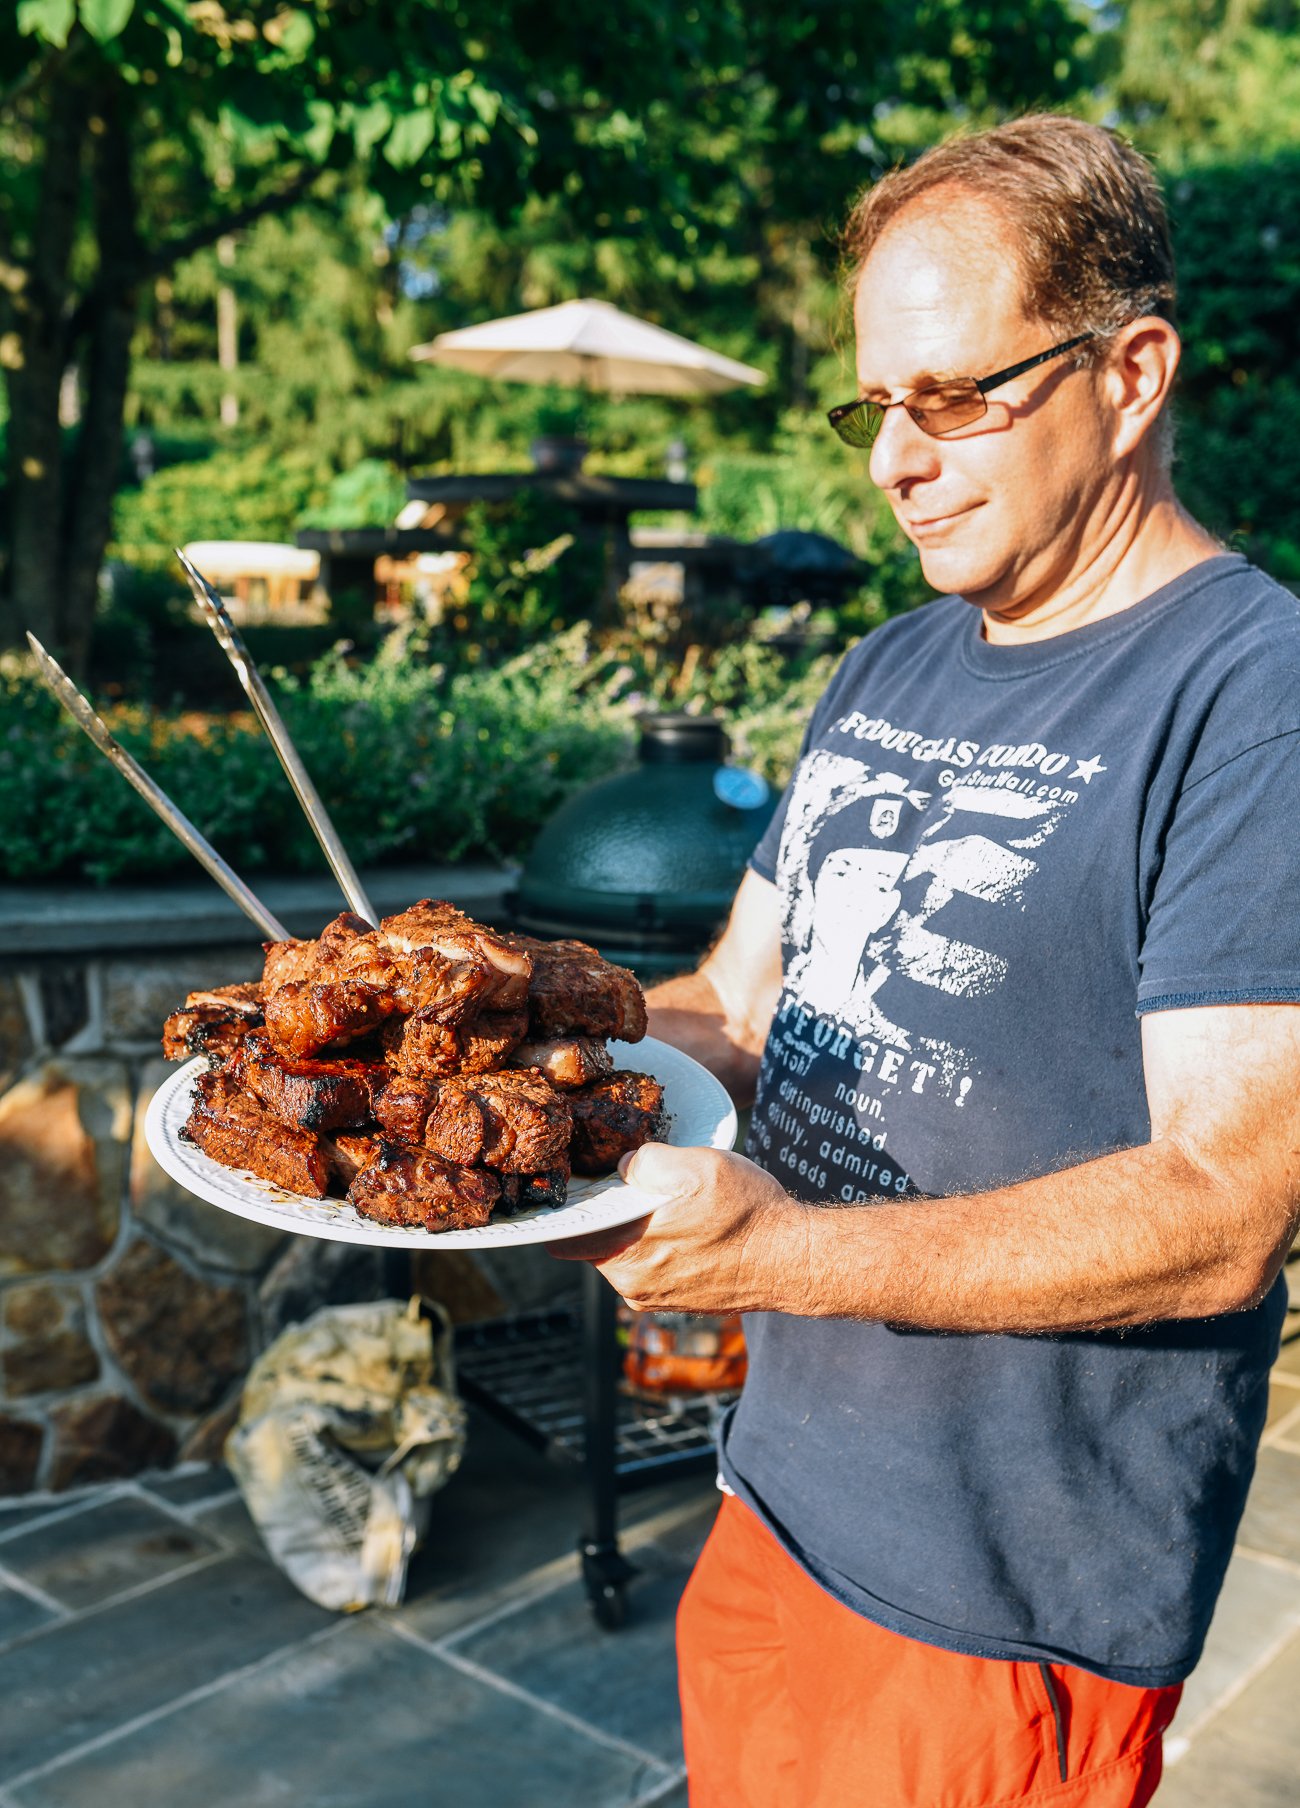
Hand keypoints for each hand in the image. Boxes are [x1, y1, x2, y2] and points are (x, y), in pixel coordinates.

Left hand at [547, 1141, 805, 1315]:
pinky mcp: (680, 1301)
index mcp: (627, 1257)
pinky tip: (689, 1225)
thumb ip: (647, 1161)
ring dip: (638, 1228)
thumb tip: (626, 1166)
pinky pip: (654, 1267)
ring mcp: (657, 1299)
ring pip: (626, 1254)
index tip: (582, 1183)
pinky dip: (662, 1245)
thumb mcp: (697, 1167)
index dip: (570, 1207)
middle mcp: (634, 1287)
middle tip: (635, 1183)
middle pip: (597, 1242)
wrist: (796, 1259)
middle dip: (610, 1213)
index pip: (567, 1237)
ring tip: (670, 1202)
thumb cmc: (748, 1214)